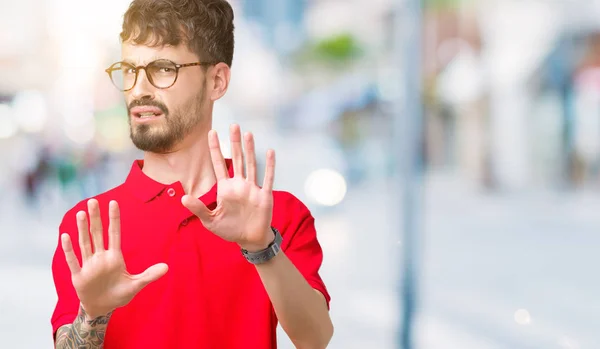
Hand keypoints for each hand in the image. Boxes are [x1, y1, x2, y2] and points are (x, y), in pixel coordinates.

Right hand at [61, 199, 167, 318]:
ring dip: (82, 229)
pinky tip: (65, 236)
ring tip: (81, 213)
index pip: (114, 233)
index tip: (113, 202)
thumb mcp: (136, 285)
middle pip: (97, 234)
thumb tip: (167, 267)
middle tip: (93, 201)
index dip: (114, 219)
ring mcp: (89, 265)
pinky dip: (69, 250)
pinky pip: (73, 260)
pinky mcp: (79, 276)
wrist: (102, 308)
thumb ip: (149, 275)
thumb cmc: (119, 294)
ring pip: (85, 243)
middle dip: (96, 218)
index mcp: (115, 257)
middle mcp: (101, 257)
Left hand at [182, 124, 274, 251]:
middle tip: (233, 125)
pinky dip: (269, 165)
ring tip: (248, 133)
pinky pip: (267, 178)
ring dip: (250, 149)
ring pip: (251, 164)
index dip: (215, 149)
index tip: (211, 133)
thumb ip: (198, 208)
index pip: (219, 164)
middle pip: (237, 159)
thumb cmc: (230, 230)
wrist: (249, 240)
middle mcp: (239, 184)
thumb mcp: (210, 220)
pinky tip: (269, 152)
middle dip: (234, 142)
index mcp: (225, 188)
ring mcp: (252, 188)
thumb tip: (183, 197)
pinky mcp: (264, 195)